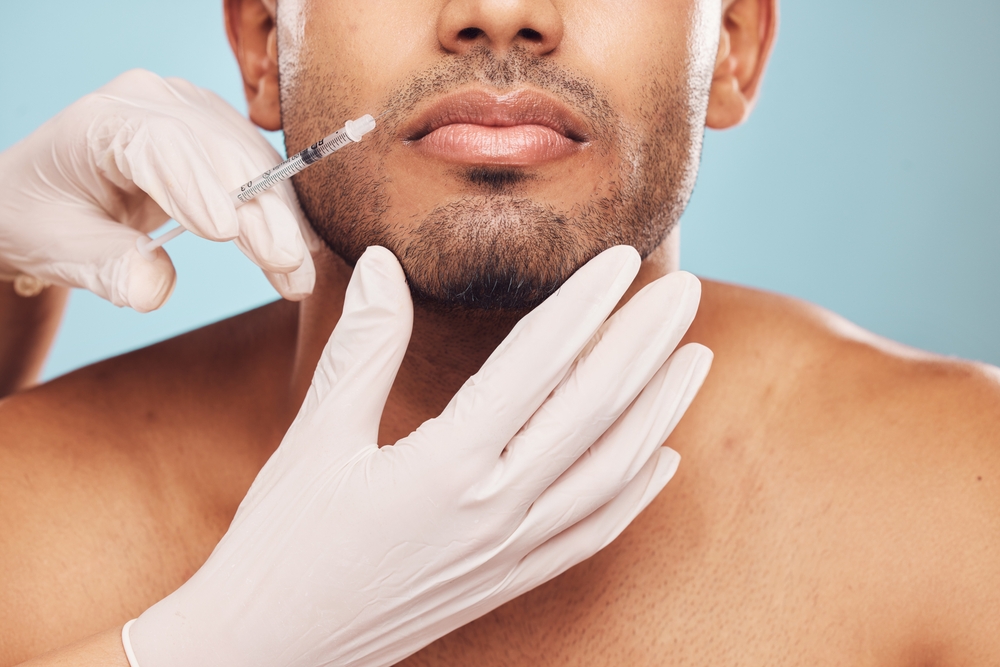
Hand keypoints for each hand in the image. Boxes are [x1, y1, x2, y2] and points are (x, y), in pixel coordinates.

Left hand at [0, 69, 316, 311]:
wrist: (51, 199)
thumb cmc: (47, 219)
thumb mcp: (59, 249)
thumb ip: (106, 267)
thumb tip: (154, 290)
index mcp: (101, 121)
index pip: (160, 144)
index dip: (197, 185)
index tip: (228, 232)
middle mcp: (153, 103)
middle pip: (219, 152)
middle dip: (259, 211)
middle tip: (287, 264)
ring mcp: (193, 114)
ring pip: (252, 162)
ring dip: (280, 219)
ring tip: (298, 275)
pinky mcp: (221, 136)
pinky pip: (262, 171)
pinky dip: (281, 214)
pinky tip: (300, 252)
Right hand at [126, 245, 711, 666]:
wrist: (273, 648)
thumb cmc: (283, 542)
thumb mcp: (315, 436)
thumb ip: (362, 348)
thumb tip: (388, 265)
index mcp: (445, 465)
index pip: (538, 365)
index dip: (586, 303)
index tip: (624, 257)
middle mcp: (495, 510)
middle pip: (596, 412)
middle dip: (647, 344)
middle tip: (686, 290)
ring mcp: (512, 552)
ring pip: (613, 472)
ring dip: (661, 411)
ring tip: (695, 359)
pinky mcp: (511, 579)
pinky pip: (596, 532)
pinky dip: (638, 491)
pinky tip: (663, 457)